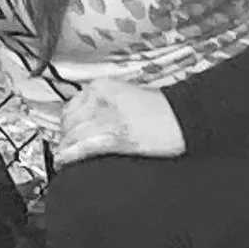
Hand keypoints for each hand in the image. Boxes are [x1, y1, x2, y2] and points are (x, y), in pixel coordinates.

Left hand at [49, 78, 182, 164]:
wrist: (183, 117)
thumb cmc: (161, 110)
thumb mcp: (125, 96)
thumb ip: (103, 105)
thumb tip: (84, 120)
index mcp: (102, 86)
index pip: (70, 106)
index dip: (67, 122)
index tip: (67, 132)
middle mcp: (100, 99)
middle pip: (68, 121)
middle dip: (65, 136)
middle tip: (66, 147)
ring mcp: (106, 117)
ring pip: (73, 135)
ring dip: (66, 148)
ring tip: (64, 157)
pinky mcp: (114, 136)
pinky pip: (83, 147)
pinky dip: (71, 155)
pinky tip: (65, 161)